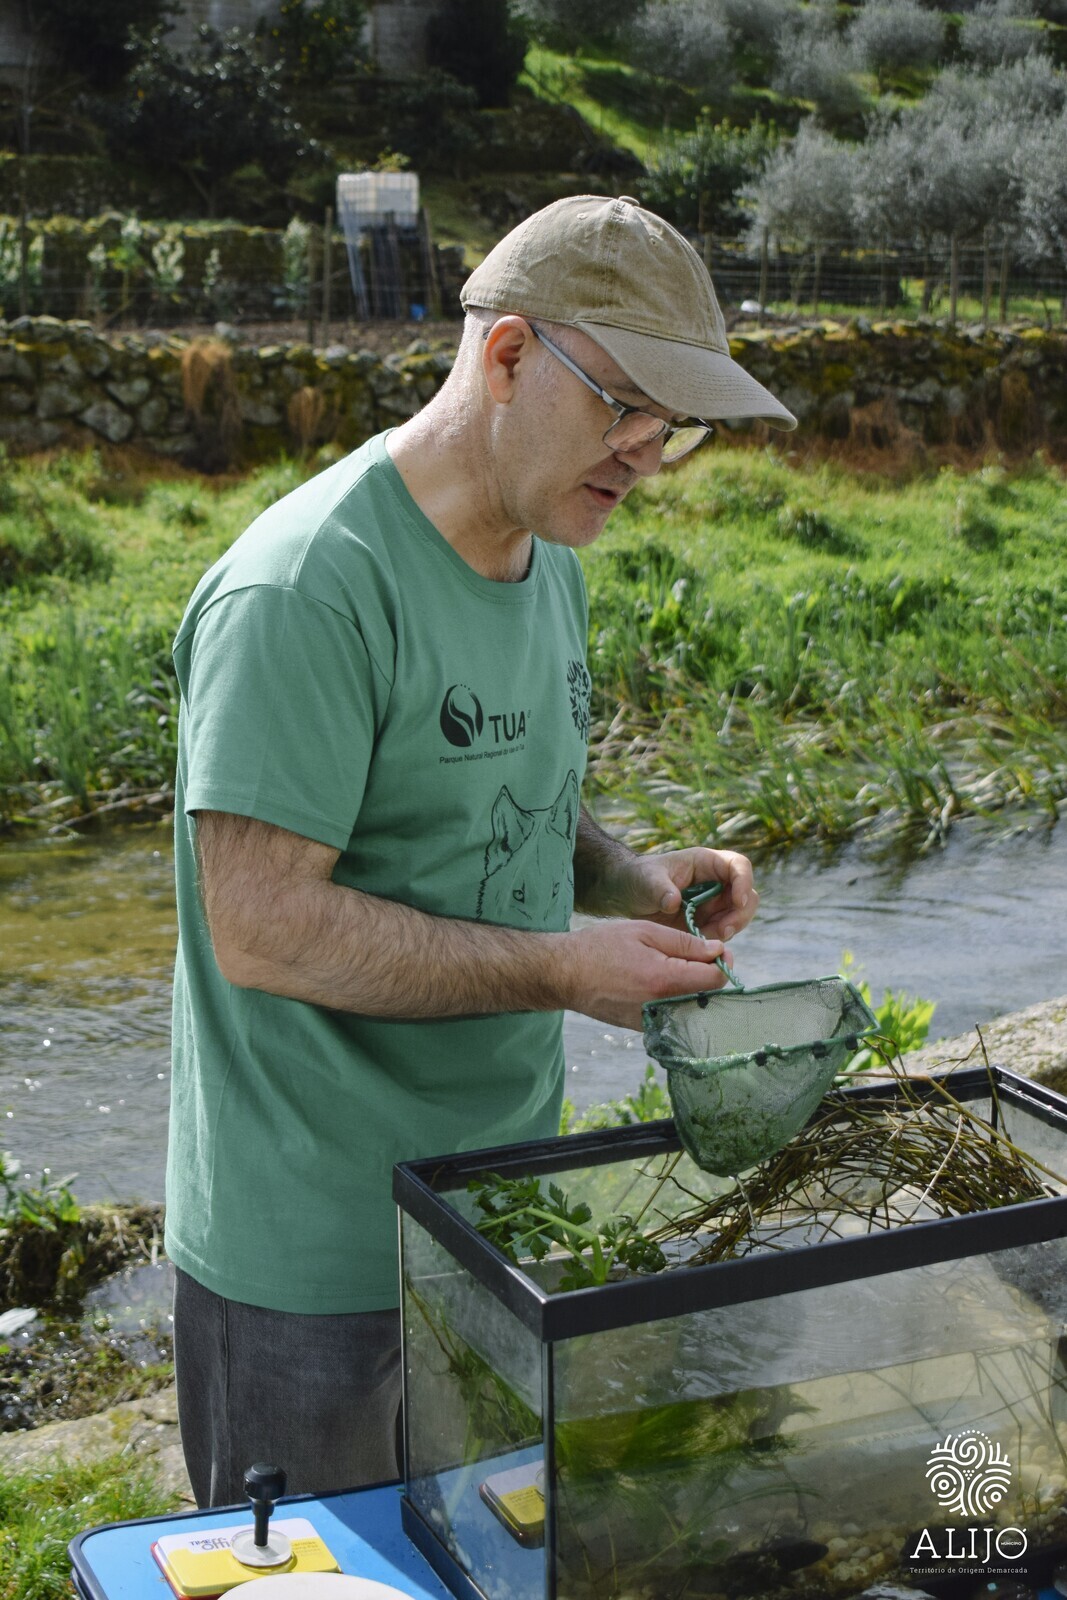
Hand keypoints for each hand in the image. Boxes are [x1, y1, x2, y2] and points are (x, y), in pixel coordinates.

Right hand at [565, 918, 732, 1031]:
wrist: (565, 974)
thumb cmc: (601, 947)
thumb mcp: (644, 932)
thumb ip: (685, 942)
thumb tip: (717, 950)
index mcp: (664, 979)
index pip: (715, 979)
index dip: (722, 963)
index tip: (716, 951)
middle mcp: (661, 1007)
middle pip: (708, 996)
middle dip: (710, 975)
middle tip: (698, 956)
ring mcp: (652, 1021)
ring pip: (692, 1008)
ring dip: (695, 989)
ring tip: (678, 968)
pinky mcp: (643, 1028)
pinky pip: (674, 1016)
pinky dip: (678, 1000)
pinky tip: (662, 984)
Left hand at [619, 848, 757, 942]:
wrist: (629, 896)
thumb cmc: (639, 878)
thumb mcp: (646, 880)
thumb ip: (659, 889)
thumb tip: (674, 902)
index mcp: (707, 863)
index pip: (739, 866)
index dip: (744, 882)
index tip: (737, 901)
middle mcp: (717, 882)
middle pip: (747, 896)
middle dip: (740, 914)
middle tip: (722, 931)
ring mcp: (715, 903)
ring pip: (738, 917)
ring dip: (728, 930)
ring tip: (705, 939)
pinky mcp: (708, 922)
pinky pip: (722, 933)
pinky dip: (715, 941)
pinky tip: (698, 945)